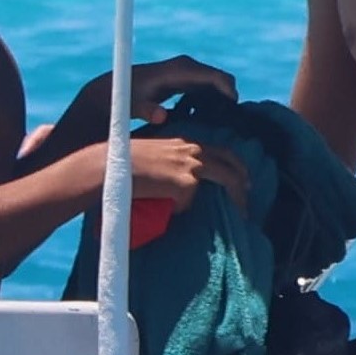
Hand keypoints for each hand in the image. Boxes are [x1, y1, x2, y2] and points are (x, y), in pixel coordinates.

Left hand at [80, 54, 236, 121]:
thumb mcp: (133, 106)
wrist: (115, 88)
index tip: (233, 115)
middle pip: (221, 79)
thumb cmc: (126, 98)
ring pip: (217, 83)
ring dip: (222, 101)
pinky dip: (213, 100)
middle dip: (228, 99)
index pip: (214, 77)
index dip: (228, 93)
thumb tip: (161, 116)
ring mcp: (187, 71)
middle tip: (228, 125)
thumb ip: (147, 110)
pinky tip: (206, 119)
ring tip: (219, 124)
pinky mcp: (185, 78)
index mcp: (178, 71)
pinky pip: (209, 87)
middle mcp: (185, 67)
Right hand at [125, 133, 263, 212]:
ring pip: (226, 178)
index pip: (219, 149)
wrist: (106, 167)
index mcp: (183, 141)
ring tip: (243, 212)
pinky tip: (169, 208)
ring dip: (237, 196)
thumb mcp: (153, 158)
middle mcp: (190, 149)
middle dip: (243, 179)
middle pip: (230, 161)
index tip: (241, 177)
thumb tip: (184, 187)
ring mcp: (189, 164)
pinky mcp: (184, 182)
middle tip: (248, 195)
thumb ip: (171, 166)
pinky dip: (182, 208)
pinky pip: (190, 201)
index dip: (233, 163)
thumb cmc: (122, 165)